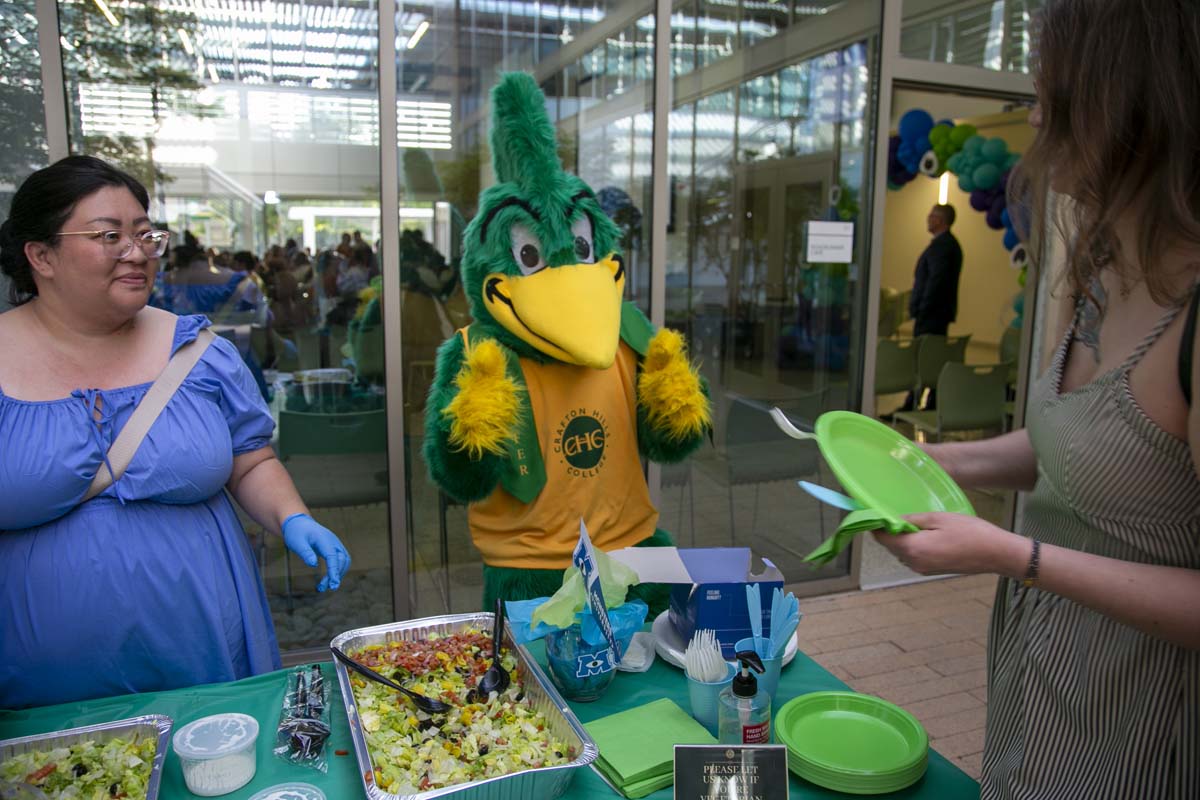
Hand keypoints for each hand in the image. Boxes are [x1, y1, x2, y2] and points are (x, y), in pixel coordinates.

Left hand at [282, 513, 350, 591]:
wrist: (299, 523)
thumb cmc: (296, 533)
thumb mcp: (296, 543)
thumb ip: (305, 552)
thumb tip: (313, 564)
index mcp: (324, 539)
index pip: (333, 556)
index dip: (334, 570)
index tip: (333, 584)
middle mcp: (333, 541)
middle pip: (342, 560)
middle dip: (336, 575)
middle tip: (325, 588)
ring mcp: (335, 544)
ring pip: (344, 561)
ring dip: (337, 574)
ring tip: (324, 586)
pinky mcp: (334, 549)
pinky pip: (340, 561)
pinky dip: (336, 571)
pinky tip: (327, 579)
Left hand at [872, 512, 1027, 577]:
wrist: (997, 554)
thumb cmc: (971, 533)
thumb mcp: (939, 518)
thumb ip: (913, 519)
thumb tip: (894, 520)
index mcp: (913, 549)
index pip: (881, 538)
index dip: (875, 525)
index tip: (873, 512)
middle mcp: (914, 563)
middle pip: (891, 546)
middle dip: (889, 531)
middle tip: (894, 513)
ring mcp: (923, 569)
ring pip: (902, 552)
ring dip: (902, 539)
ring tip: (912, 522)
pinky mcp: (932, 571)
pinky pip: (914, 557)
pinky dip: (913, 546)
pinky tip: (925, 534)